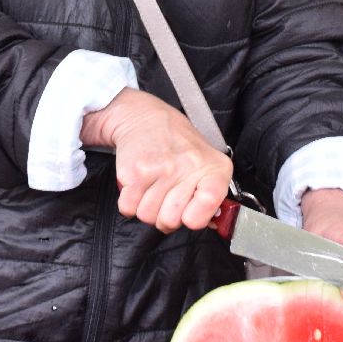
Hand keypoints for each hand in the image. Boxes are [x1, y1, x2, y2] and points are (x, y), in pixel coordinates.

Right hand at [83, 90, 231, 233]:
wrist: (145, 117)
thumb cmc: (178, 144)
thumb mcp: (205, 162)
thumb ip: (211, 196)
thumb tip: (214, 224)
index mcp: (213, 168)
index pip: (210, 205)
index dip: (196, 217)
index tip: (190, 211)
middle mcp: (188, 168)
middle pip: (170, 221)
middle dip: (164, 215)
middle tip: (165, 197)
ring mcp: (160, 170)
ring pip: (147, 216)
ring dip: (145, 207)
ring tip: (152, 186)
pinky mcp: (135, 172)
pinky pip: (128, 208)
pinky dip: (129, 202)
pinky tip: (138, 185)